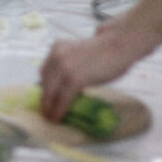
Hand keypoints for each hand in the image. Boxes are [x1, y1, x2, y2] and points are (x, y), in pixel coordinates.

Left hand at [39, 0, 161, 121]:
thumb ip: (67, 63)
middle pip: (45, 83)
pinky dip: (59, 109)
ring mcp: (64, 67)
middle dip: (44, 99)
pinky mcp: (74, 79)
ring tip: (51, 117)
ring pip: (51, 92)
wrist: (118, 44)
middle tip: (46, 111)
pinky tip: (59, 117)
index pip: (44, 72)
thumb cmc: (103, 50)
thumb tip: (60, 83)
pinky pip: (62, 98)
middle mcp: (56, 56)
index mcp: (56, 48)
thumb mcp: (77, 53)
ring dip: (50, 107)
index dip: (43, 87)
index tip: (44, 97)